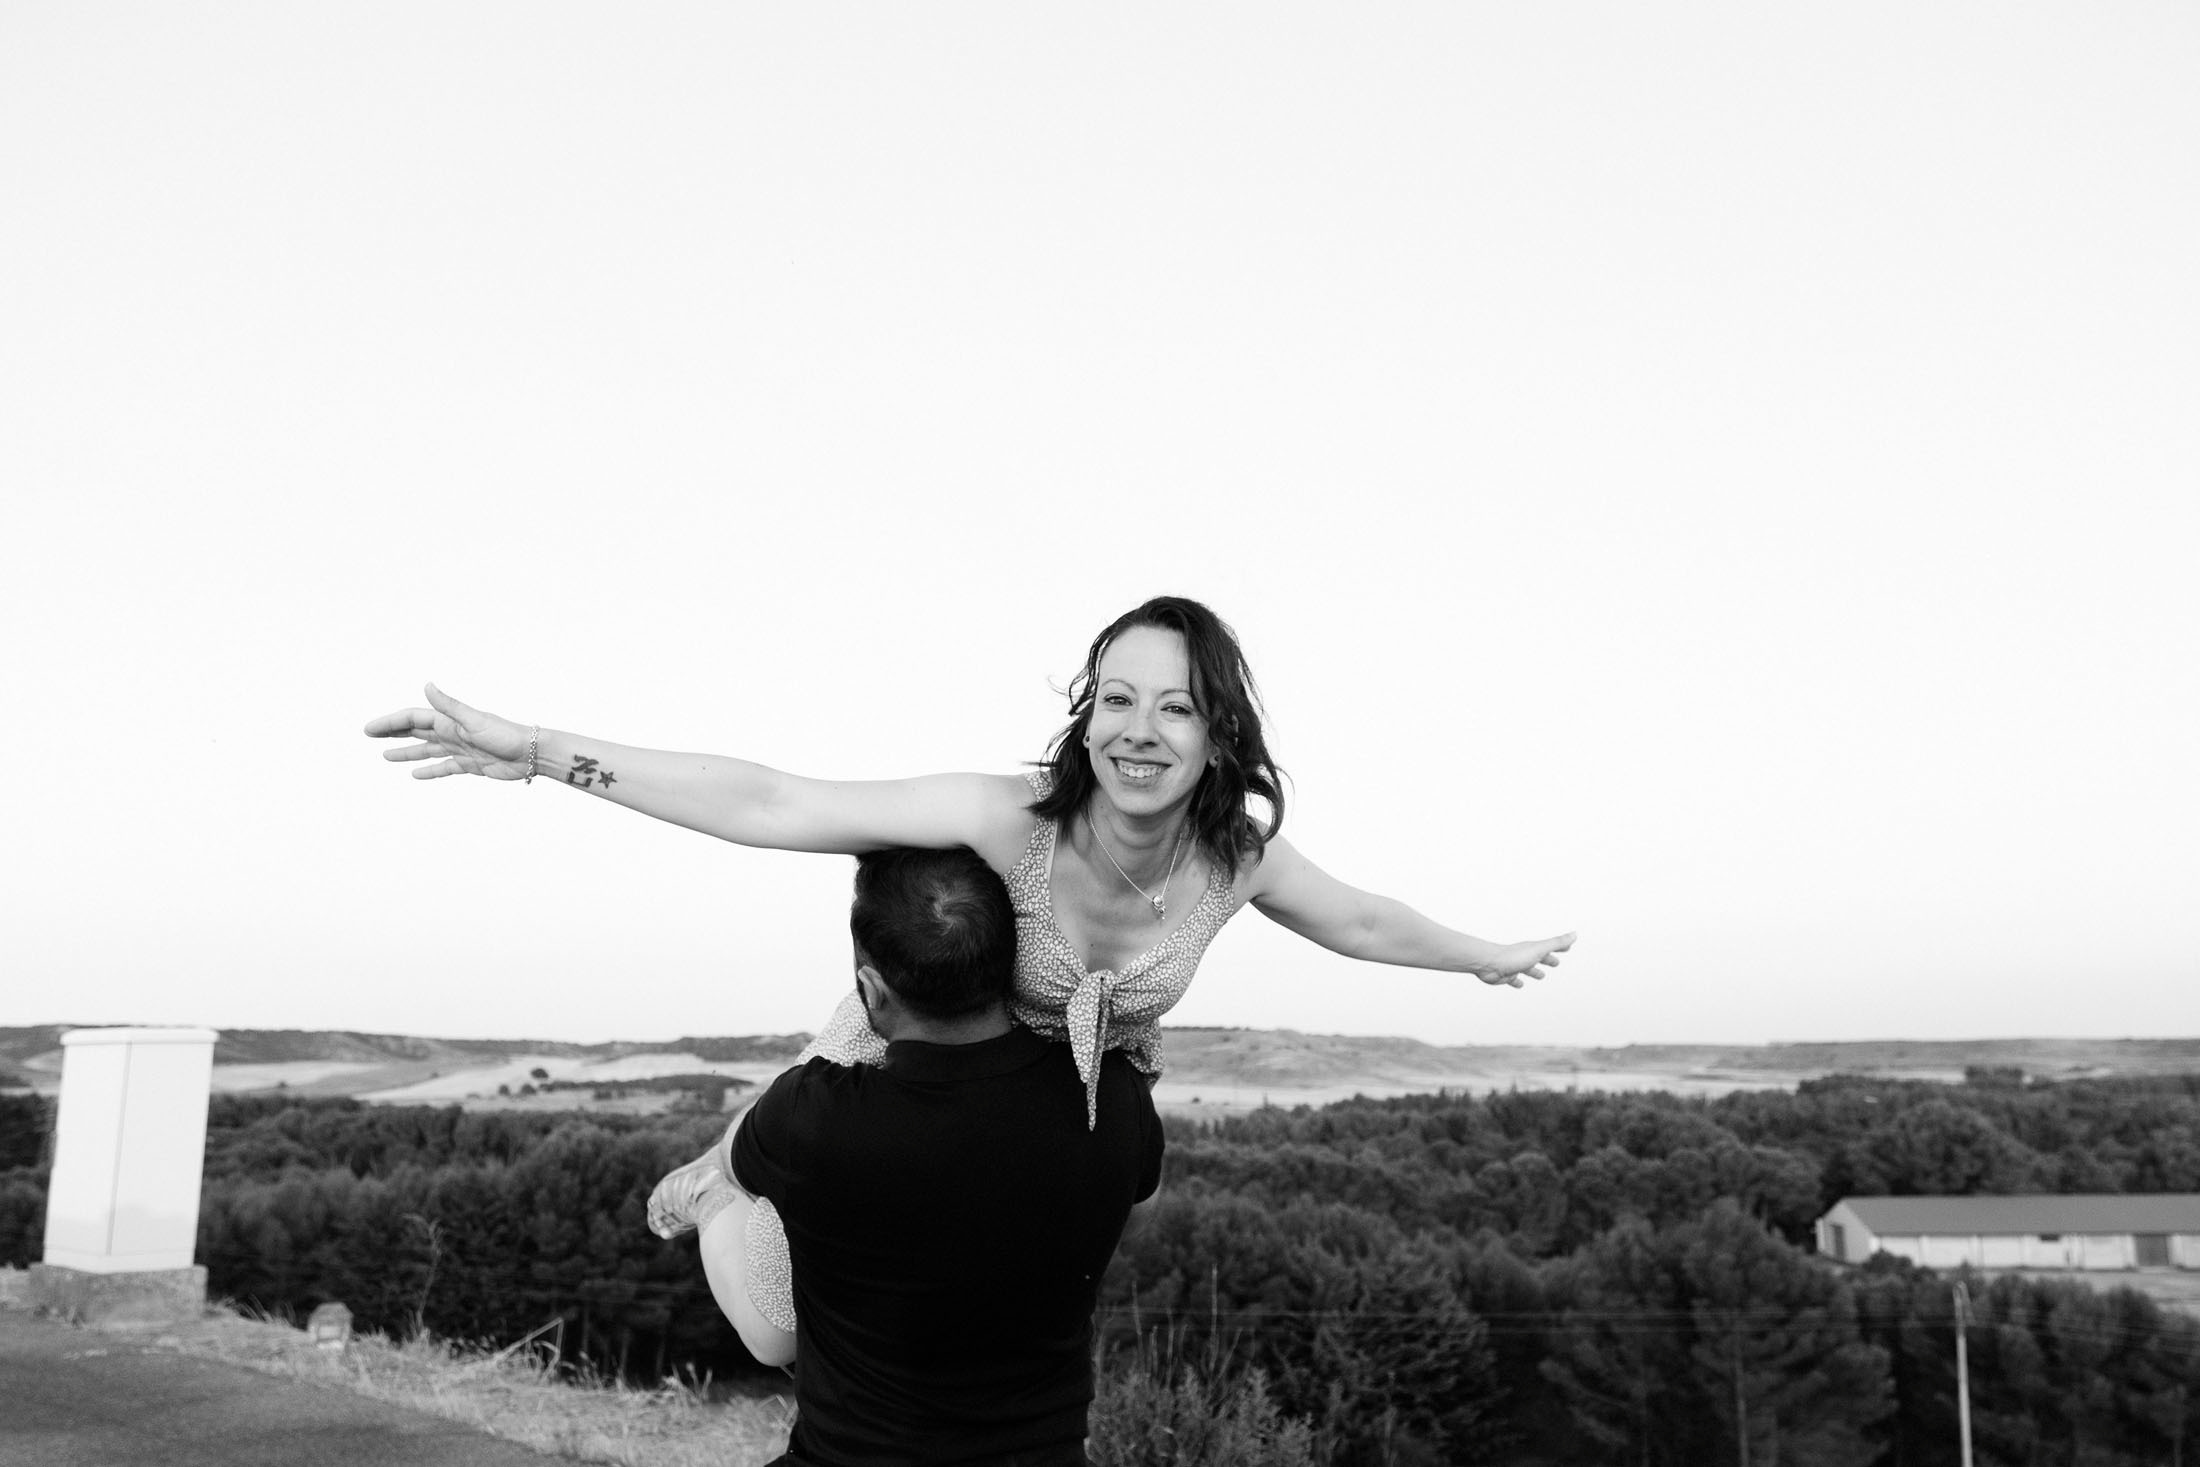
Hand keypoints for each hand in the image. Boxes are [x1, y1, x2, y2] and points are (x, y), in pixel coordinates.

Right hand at [364, 684, 531, 780]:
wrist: (531, 754)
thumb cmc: (505, 734)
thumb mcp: (473, 719)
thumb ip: (448, 705)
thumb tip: (426, 685)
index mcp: (449, 721)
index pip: (412, 719)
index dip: (390, 722)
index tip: (369, 729)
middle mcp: (451, 733)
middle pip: (415, 732)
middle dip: (393, 732)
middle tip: (369, 734)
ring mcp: (459, 749)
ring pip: (426, 751)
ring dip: (406, 752)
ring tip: (386, 756)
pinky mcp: (469, 765)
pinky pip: (443, 768)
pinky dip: (429, 771)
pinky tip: (415, 774)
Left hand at [1474, 932, 1574, 988]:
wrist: (1489, 963)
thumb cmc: (1514, 956)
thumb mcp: (1539, 949)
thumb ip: (1557, 943)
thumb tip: (1574, 934)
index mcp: (1533, 949)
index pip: (1550, 947)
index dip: (1559, 948)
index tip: (1567, 948)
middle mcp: (1524, 956)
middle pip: (1539, 958)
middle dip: (1548, 960)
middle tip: (1555, 963)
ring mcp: (1515, 966)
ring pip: (1527, 969)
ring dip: (1534, 972)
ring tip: (1541, 975)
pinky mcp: (1506, 976)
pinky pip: (1513, 980)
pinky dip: (1517, 982)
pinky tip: (1519, 985)